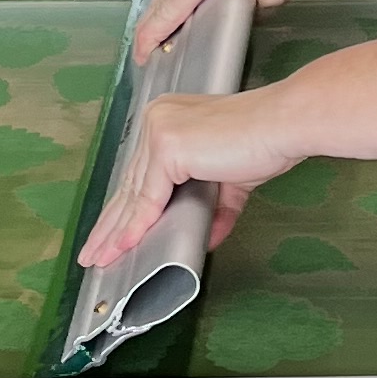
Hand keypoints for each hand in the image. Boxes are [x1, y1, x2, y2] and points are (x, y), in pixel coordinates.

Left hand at [75, 87, 301, 267]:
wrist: (282, 127)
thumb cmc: (263, 143)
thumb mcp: (230, 181)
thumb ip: (214, 206)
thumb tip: (206, 235)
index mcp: (167, 119)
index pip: (139, 173)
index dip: (124, 209)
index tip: (111, 234)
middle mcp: (156, 120)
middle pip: (129, 184)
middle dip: (111, 224)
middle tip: (94, 253)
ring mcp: (159, 131)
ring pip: (132, 194)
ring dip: (114, 232)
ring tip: (100, 258)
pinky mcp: (167, 146)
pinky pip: (147, 198)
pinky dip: (135, 226)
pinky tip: (123, 247)